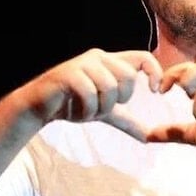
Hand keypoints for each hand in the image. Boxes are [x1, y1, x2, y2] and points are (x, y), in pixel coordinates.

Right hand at [18, 48, 163, 140]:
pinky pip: (90, 93)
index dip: (155, 73)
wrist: (39, 107)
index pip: (143, 58)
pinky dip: (87, 110)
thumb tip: (149, 137)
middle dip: (119, 100)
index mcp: (111, 62)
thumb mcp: (105, 113)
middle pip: (128, 77)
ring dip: (101, 108)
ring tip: (88, 110)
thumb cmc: (73, 105)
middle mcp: (99, 57)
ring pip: (110, 87)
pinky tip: (76, 111)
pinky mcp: (69, 73)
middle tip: (102, 108)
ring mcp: (83, 64)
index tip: (155, 92)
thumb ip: (127, 121)